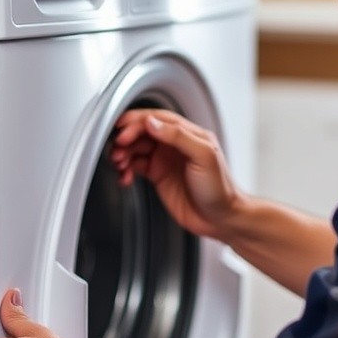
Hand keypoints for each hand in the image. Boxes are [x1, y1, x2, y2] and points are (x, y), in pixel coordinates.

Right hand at [109, 109, 244, 240]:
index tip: (123, 131)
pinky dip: (125, 170)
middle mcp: (174, 144)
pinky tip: (124, 177)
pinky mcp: (158, 176)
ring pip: (135, 149)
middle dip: (126, 138)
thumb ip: (178, 136)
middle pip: (142, 132)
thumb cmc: (219, 188)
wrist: (220, 219)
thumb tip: (152, 123)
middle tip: (117, 149)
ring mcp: (165, 160)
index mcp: (187, 134)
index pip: (156, 119)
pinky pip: (135, 167)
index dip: (137, 122)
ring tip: (119, 164)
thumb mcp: (203, 156)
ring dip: (123, 154)